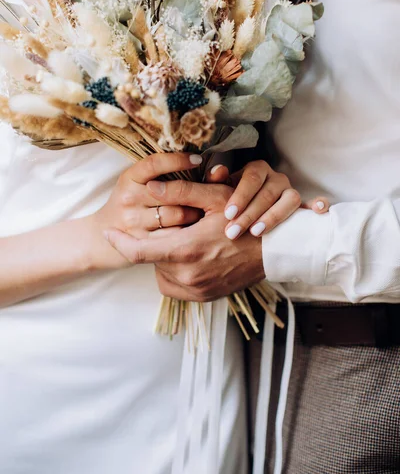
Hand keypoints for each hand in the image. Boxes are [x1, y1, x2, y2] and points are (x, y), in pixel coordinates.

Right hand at [87, 152, 202, 270]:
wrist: (98, 236)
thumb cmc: (129, 205)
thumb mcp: (137, 184)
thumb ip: (164, 174)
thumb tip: (202, 161)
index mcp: (130, 178)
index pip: (155, 164)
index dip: (178, 160)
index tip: (198, 159)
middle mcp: (129, 197)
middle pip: (172, 192)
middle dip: (194, 194)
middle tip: (207, 195)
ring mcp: (134, 220)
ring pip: (177, 214)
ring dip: (194, 213)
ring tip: (201, 212)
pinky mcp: (140, 241)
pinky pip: (174, 235)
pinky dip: (188, 232)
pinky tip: (193, 229)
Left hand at [105, 184, 262, 301]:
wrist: (273, 251)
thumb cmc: (245, 220)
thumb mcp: (216, 199)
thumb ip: (181, 190)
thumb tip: (151, 185)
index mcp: (185, 250)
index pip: (137, 252)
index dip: (119, 242)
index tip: (109, 234)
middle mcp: (187, 275)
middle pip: (151, 260)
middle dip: (155, 244)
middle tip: (173, 229)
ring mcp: (196, 290)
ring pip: (162, 274)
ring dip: (165, 260)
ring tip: (184, 243)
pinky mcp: (203, 298)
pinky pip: (176, 287)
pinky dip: (177, 274)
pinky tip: (192, 259)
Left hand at [206, 160, 329, 239]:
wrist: (248, 217)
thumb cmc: (232, 204)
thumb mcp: (221, 192)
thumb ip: (216, 182)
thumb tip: (218, 172)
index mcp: (256, 170)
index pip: (251, 178)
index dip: (240, 195)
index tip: (228, 214)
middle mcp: (276, 179)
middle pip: (268, 192)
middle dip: (249, 213)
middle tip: (233, 232)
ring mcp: (290, 192)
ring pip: (290, 198)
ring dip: (273, 216)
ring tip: (256, 233)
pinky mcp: (302, 208)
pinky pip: (312, 205)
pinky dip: (318, 205)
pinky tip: (318, 211)